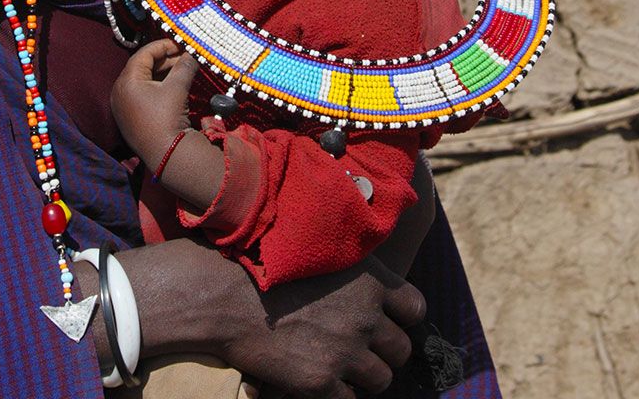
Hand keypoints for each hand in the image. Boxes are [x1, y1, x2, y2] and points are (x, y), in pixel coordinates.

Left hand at [110, 39, 198, 163]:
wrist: (165, 154)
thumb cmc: (167, 117)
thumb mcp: (177, 87)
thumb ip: (184, 66)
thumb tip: (192, 53)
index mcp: (127, 81)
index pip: (143, 54)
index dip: (163, 46)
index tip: (179, 44)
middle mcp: (120, 91)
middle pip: (142, 67)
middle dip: (165, 60)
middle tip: (184, 57)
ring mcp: (123, 106)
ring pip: (143, 81)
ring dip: (162, 74)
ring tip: (183, 71)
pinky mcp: (130, 117)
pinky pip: (142, 94)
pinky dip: (157, 87)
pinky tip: (174, 86)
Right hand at [122, 238, 425, 398]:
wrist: (224, 295)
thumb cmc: (264, 268)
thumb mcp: (317, 253)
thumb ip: (350, 274)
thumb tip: (368, 292)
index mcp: (369, 280)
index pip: (415, 308)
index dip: (403, 319)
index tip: (386, 323)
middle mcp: (365, 315)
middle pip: (402, 349)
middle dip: (384, 353)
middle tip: (362, 352)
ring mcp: (346, 350)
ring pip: (381, 379)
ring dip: (364, 377)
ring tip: (342, 370)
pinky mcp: (322, 380)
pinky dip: (336, 394)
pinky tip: (317, 381)